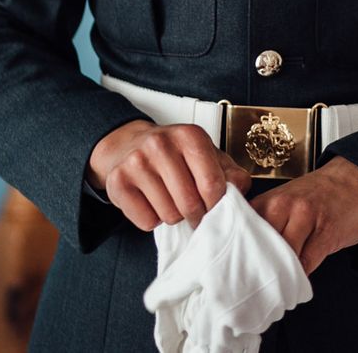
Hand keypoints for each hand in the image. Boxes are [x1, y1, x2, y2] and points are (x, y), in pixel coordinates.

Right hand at [87, 120, 251, 230]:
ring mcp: (136, 161)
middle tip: (193, 211)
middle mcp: (161, 144)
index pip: (212, 185)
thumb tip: (240, 191)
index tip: (215, 210)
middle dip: (196, 215)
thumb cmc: (176, 155)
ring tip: (170, 199)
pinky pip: (146, 221)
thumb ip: (231, 173)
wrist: (129, 145)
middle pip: (190, 204)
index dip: (218, 206)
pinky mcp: (117, 181)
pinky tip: (151, 201)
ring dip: (174, 216)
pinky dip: (152, 220)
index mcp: (190, 136)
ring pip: (169, 215)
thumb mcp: (208, 156)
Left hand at [249, 156, 357, 274]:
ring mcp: (305, 216)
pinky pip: (307, 261)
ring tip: (280, 283)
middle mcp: (283, 205)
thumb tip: (245, 256)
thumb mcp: (285, 202)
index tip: (241, 272)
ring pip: (283, 255)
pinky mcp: (326, 231)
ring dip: (282, 273)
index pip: (243, 233)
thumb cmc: (317, 195)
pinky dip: (301, 275)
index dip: (242, 255)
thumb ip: (265, 224)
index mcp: (269, 201)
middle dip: (260, 267)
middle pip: (261, 245)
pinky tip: (299, 277)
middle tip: (260, 284)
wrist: (354, 181)